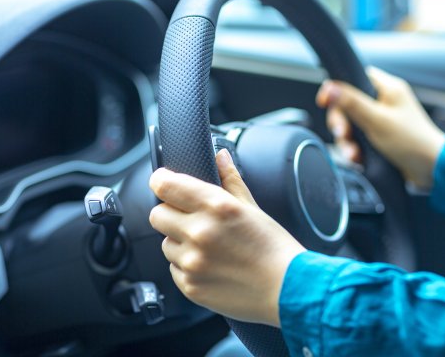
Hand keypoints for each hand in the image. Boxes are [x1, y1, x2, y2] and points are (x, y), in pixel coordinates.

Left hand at [149, 149, 304, 326]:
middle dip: (170, 214)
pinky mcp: (190, 285)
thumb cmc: (273, 247)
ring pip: (165, 244)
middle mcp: (199, 232)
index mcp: (216, 206)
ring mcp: (193, 261)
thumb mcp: (252, 207)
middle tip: (191, 220)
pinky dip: (187, 266)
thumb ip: (229, 178)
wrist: (287, 288)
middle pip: (157, 215)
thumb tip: (219, 156)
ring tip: (209, 247)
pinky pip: (174, 268)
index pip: (164, 185)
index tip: (165, 184)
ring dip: (180, 243)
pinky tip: (212, 266)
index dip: (161, 182)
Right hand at [316, 67, 444, 188]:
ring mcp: (382, 122)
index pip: (354, 79)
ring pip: (351, 126)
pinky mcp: (380, 139)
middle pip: (348, 106)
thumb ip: (352, 103)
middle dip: (342, 123)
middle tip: (342, 133)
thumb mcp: (377, 120)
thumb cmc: (413, 142)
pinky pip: (358, 141)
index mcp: (387, 89)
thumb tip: (330, 87)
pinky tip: (358, 159)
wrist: (432, 171)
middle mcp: (384, 103)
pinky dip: (355, 150)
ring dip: (347, 141)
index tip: (325, 102)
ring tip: (353, 153)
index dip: (337, 90)